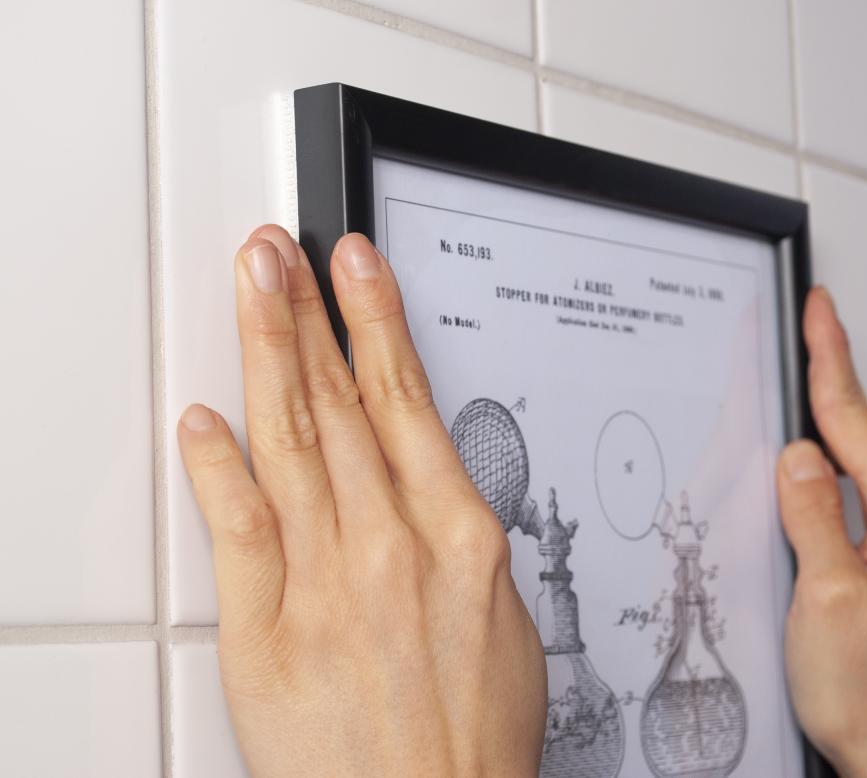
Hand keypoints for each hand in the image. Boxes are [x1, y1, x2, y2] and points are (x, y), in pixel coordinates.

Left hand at [177, 226, 546, 776]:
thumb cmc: (473, 735)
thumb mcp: (503, 619)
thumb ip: (459, 542)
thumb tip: (430, 489)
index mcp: (459, 538)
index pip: (408, 401)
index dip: (376, 322)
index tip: (356, 268)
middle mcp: (393, 548)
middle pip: (342, 406)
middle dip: (308, 315)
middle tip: (279, 254)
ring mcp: (328, 584)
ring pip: (292, 445)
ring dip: (269, 356)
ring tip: (253, 291)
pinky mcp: (268, 631)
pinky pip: (241, 531)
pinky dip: (219, 468)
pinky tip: (205, 420)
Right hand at [778, 288, 866, 776]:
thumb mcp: (825, 592)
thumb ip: (811, 511)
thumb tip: (797, 453)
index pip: (853, 417)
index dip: (830, 356)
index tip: (820, 310)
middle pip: (865, 428)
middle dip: (828, 388)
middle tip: (797, 347)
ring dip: (832, 434)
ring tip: (793, 417)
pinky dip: (836, 475)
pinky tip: (810, 485)